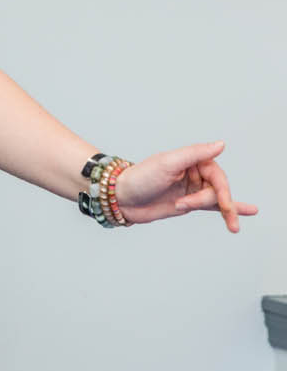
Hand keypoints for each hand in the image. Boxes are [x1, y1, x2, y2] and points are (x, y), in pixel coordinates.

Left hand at [113, 142, 256, 232]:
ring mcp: (192, 188)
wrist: (121, 198)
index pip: (216, 174)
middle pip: (217, 188)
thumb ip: (195, 154)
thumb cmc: (140, 177)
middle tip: (203, 211)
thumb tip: (221, 144)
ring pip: (215, 200)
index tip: (219, 202)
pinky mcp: (188, 203)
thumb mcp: (167, 163)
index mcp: (190, 160)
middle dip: (217, 202)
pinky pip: (212, 206)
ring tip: (233, 225)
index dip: (220, 190)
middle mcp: (193, 173)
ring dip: (222, 211)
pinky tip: (248, 211)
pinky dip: (230, 208)